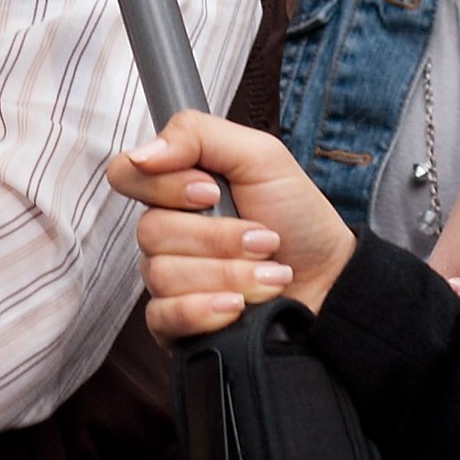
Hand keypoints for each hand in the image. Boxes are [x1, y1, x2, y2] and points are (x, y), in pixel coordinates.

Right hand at [106, 110, 357, 344]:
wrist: (332, 282)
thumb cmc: (298, 219)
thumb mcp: (261, 156)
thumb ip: (197, 135)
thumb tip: (143, 153)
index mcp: (176, 190)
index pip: (126, 176)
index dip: (163, 186)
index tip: (209, 192)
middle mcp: (166, 234)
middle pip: (150, 231)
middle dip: (218, 238)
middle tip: (262, 239)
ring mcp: (168, 281)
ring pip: (162, 274)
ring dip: (228, 274)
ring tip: (268, 276)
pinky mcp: (176, 325)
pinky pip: (164, 316)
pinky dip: (206, 310)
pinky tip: (237, 306)